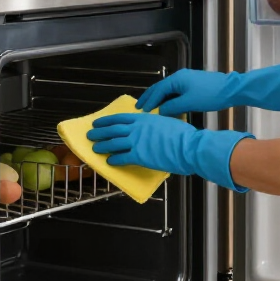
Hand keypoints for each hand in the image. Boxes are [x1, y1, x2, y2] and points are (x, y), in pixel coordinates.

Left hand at [87, 112, 252, 190]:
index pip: (120, 118)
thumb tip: (154, 126)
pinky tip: (110, 162)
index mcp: (145, 119)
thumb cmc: (184, 136)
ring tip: (95, 149)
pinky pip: (122, 158)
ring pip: (114, 143)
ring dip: (103, 146)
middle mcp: (138, 128)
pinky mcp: (139, 156)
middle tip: (90, 135)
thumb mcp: (168, 122)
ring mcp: (137, 142)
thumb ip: (157, 124)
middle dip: (100, 132)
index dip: (107, 120)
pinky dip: (114, 160)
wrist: (189, 147)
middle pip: (113, 130)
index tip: (98, 122)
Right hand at [136, 70, 235, 115]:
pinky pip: (176, 91)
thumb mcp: (189, 102)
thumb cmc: (210, 95)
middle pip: (161, 88)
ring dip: (159, 98)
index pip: (158, 90)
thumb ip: (172, 107)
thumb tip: (160, 111)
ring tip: (150, 107)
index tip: (141, 110)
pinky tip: (167, 106)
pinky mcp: (193, 85)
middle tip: (139, 106)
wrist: (231, 89)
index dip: (149, 101)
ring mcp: (187, 80)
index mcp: (177, 79)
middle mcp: (180, 77)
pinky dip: (168, 98)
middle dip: (150, 97)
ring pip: (168, 90)